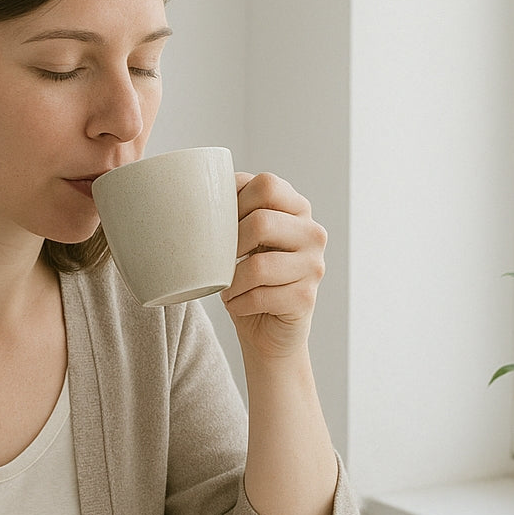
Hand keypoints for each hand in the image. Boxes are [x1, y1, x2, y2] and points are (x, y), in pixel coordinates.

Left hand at [221, 172, 326, 360]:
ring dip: (232, 282)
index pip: (267, 184)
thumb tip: (199, 194)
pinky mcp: (306, 297)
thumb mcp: (242, 236)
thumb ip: (234, 210)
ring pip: (259, 265)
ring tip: (229, 288)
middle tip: (222, 262)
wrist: (267, 330)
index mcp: (297, 208)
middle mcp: (312, 233)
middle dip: (230, 245)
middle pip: (262, 221)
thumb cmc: (248, 277)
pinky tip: (239, 305)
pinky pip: (260, 296)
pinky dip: (238, 304)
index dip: (235, 202)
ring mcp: (314, 265)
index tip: (223, 225)